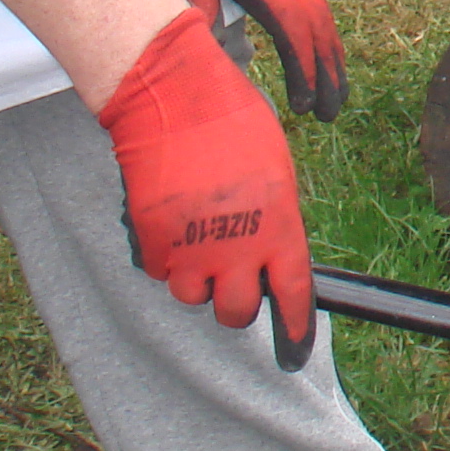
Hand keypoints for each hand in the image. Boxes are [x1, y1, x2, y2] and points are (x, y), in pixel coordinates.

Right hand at [97, 10, 317, 368]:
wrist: (175, 99)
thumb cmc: (234, 124)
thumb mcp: (276, 173)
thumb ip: (276, 221)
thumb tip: (270, 255)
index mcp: (279, 227)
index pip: (292, 294)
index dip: (295, 329)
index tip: (295, 350)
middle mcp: (237, 247)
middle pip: (236, 312)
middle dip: (237, 303)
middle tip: (234, 277)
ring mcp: (192, 248)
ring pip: (194, 297)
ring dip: (198, 280)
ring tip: (201, 240)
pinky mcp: (154, 241)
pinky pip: (162, 270)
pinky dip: (168, 258)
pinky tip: (175, 223)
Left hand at [132, 0, 347, 119]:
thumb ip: (196, 0)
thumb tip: (213, 46)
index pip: (293, 28)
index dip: (303, 68)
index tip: (306, 104)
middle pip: (317, 27)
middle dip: (328, 72)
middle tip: (330, 115)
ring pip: (321, 17)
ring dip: (332, 58)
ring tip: (337, 97)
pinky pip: (313, 7)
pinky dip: (323, 37)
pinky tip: (324, 59)